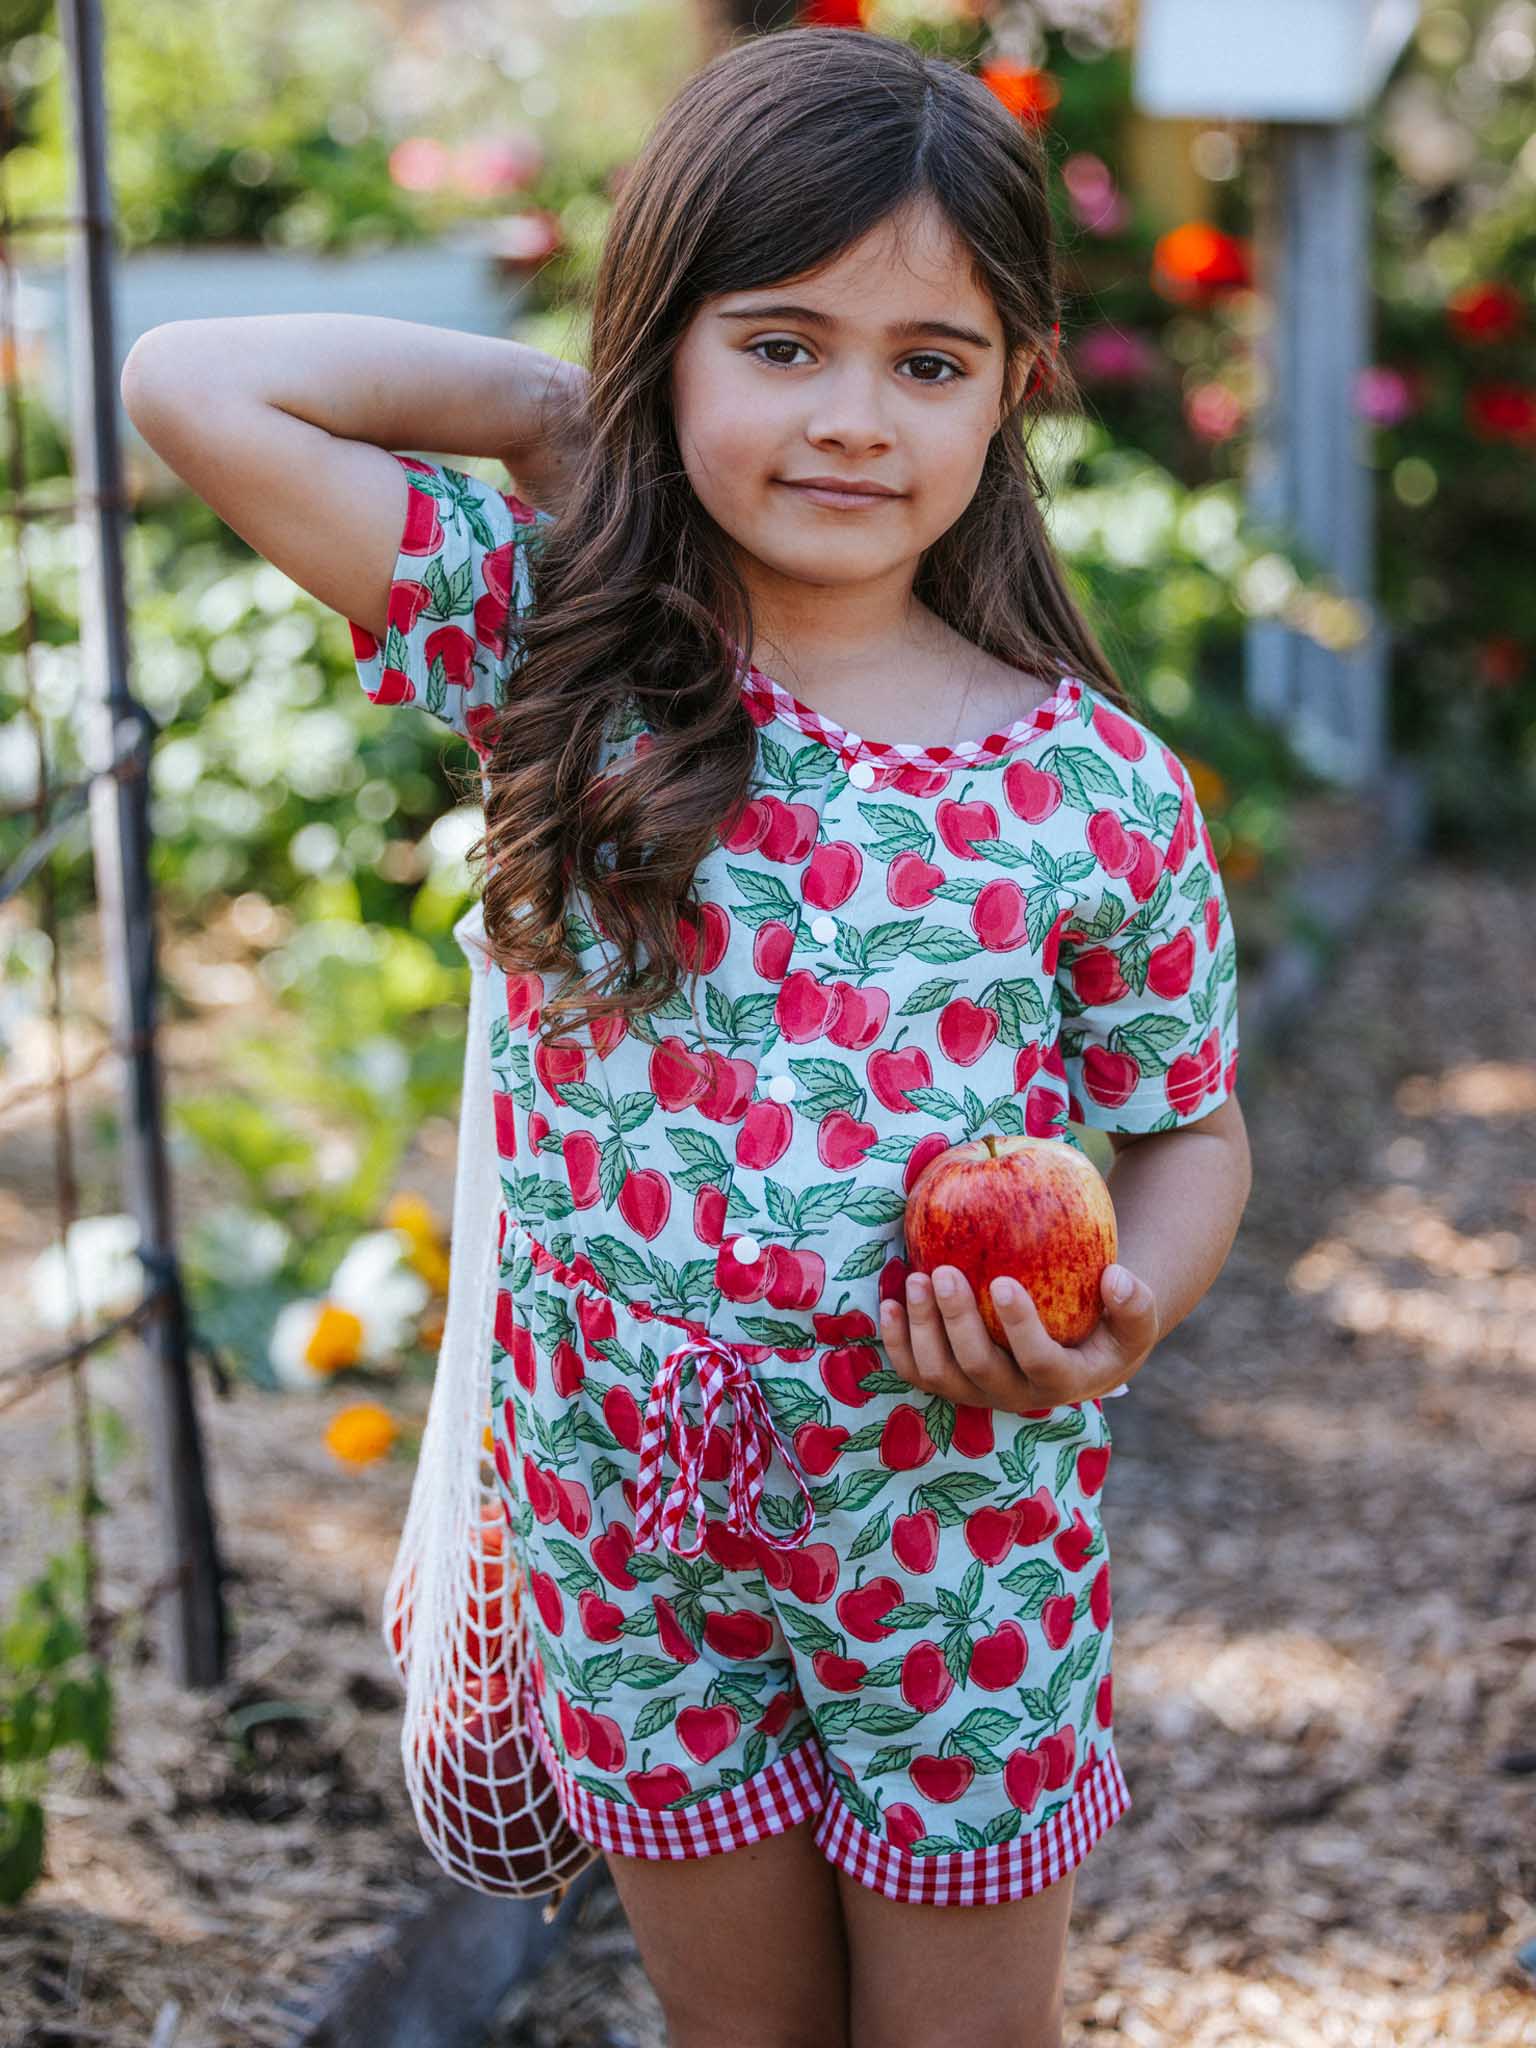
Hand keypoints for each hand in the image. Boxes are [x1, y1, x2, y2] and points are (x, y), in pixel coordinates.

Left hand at [878, 1263, 1159, 1413]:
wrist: (1080, 1351)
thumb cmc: (1110, 1326)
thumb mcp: (1136, 1319)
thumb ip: (1135, 1303)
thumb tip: (1115, 1278)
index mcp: (1062, 1382)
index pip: (1038, 1362)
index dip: (1019, 1327)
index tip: (1001, 1281)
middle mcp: (1015, 1395)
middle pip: (977, 1368)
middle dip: (956, 1321)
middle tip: (943, 1272)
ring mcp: (977, 1392)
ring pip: (939, 1373)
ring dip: (922, 1328)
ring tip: (916, 1279)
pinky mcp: (951, 1381)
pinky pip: (915, 1369)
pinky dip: (898, 1341)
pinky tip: (889, 1302)